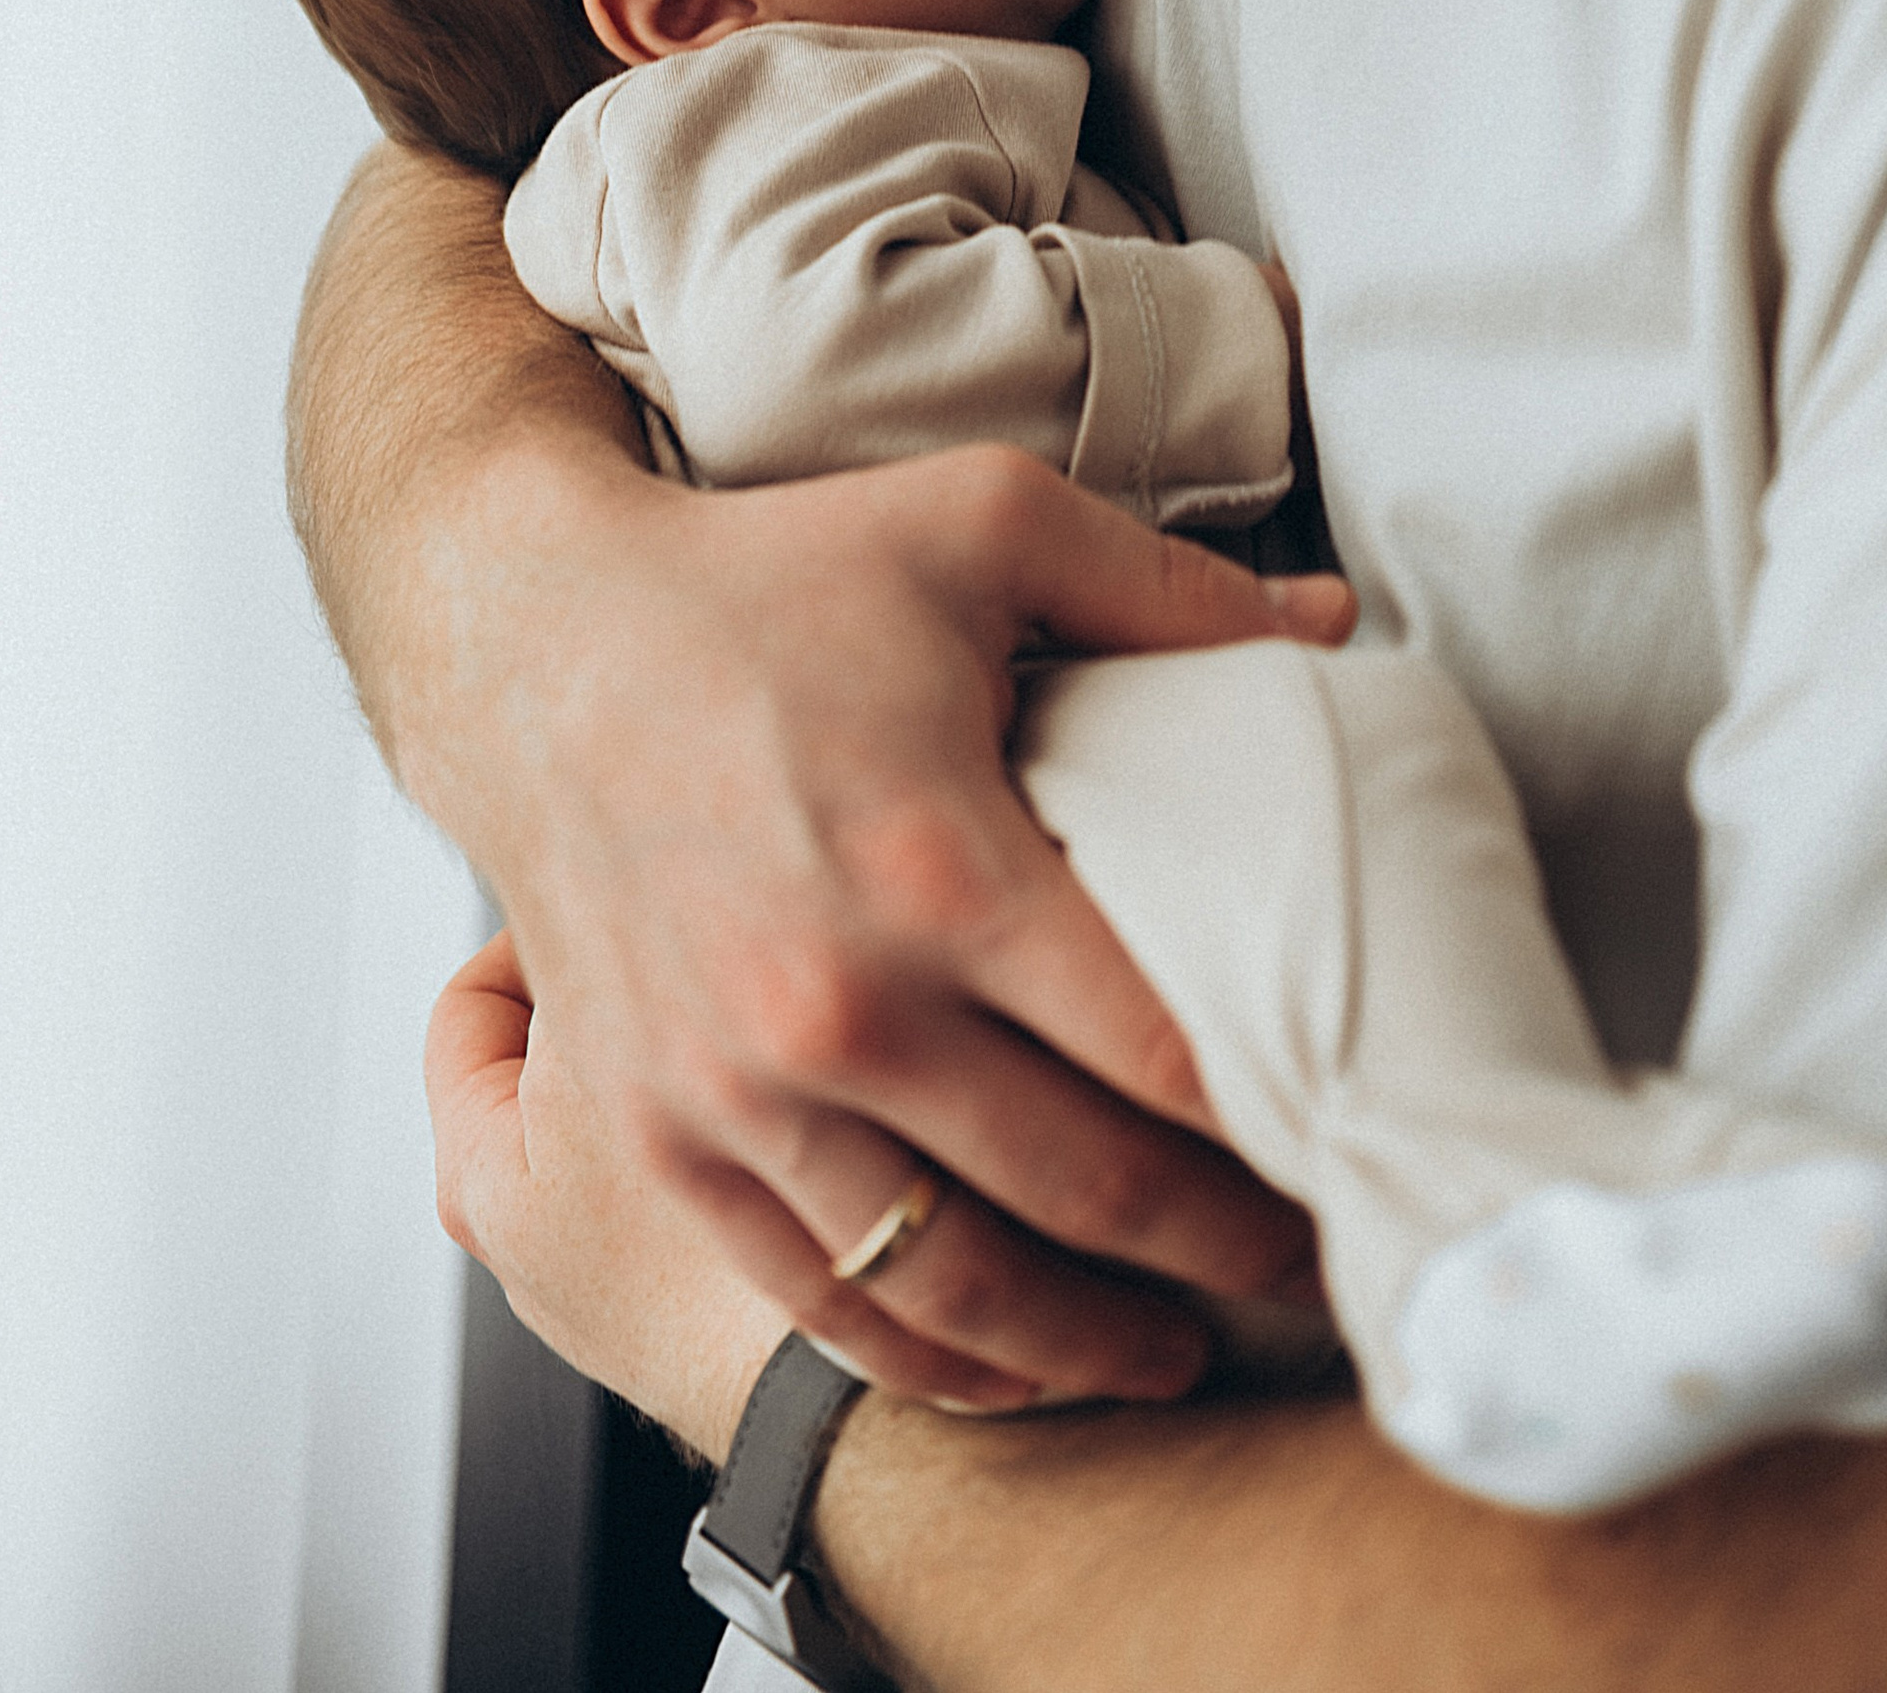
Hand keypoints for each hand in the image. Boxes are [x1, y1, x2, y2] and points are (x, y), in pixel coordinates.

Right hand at [468, 440, 1352, 1410]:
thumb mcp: (984, 526)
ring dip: (1089, 1342)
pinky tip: (1014, 1361)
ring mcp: (736, 1092)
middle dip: (1223, 1252)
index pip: (1160, 1055)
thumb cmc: (767, 577)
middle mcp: (837, 1006)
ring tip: (1177, 1350)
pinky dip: (930, 1358)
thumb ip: (1170, 593)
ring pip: (954, 1284)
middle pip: (1087, 1191)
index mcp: (938, 863)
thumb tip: (1337, 623)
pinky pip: (818, 1297)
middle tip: (1313, 1265)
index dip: (1281, 1124)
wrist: (534, 647)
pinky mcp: (662, 1137)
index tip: (1352, 1144)